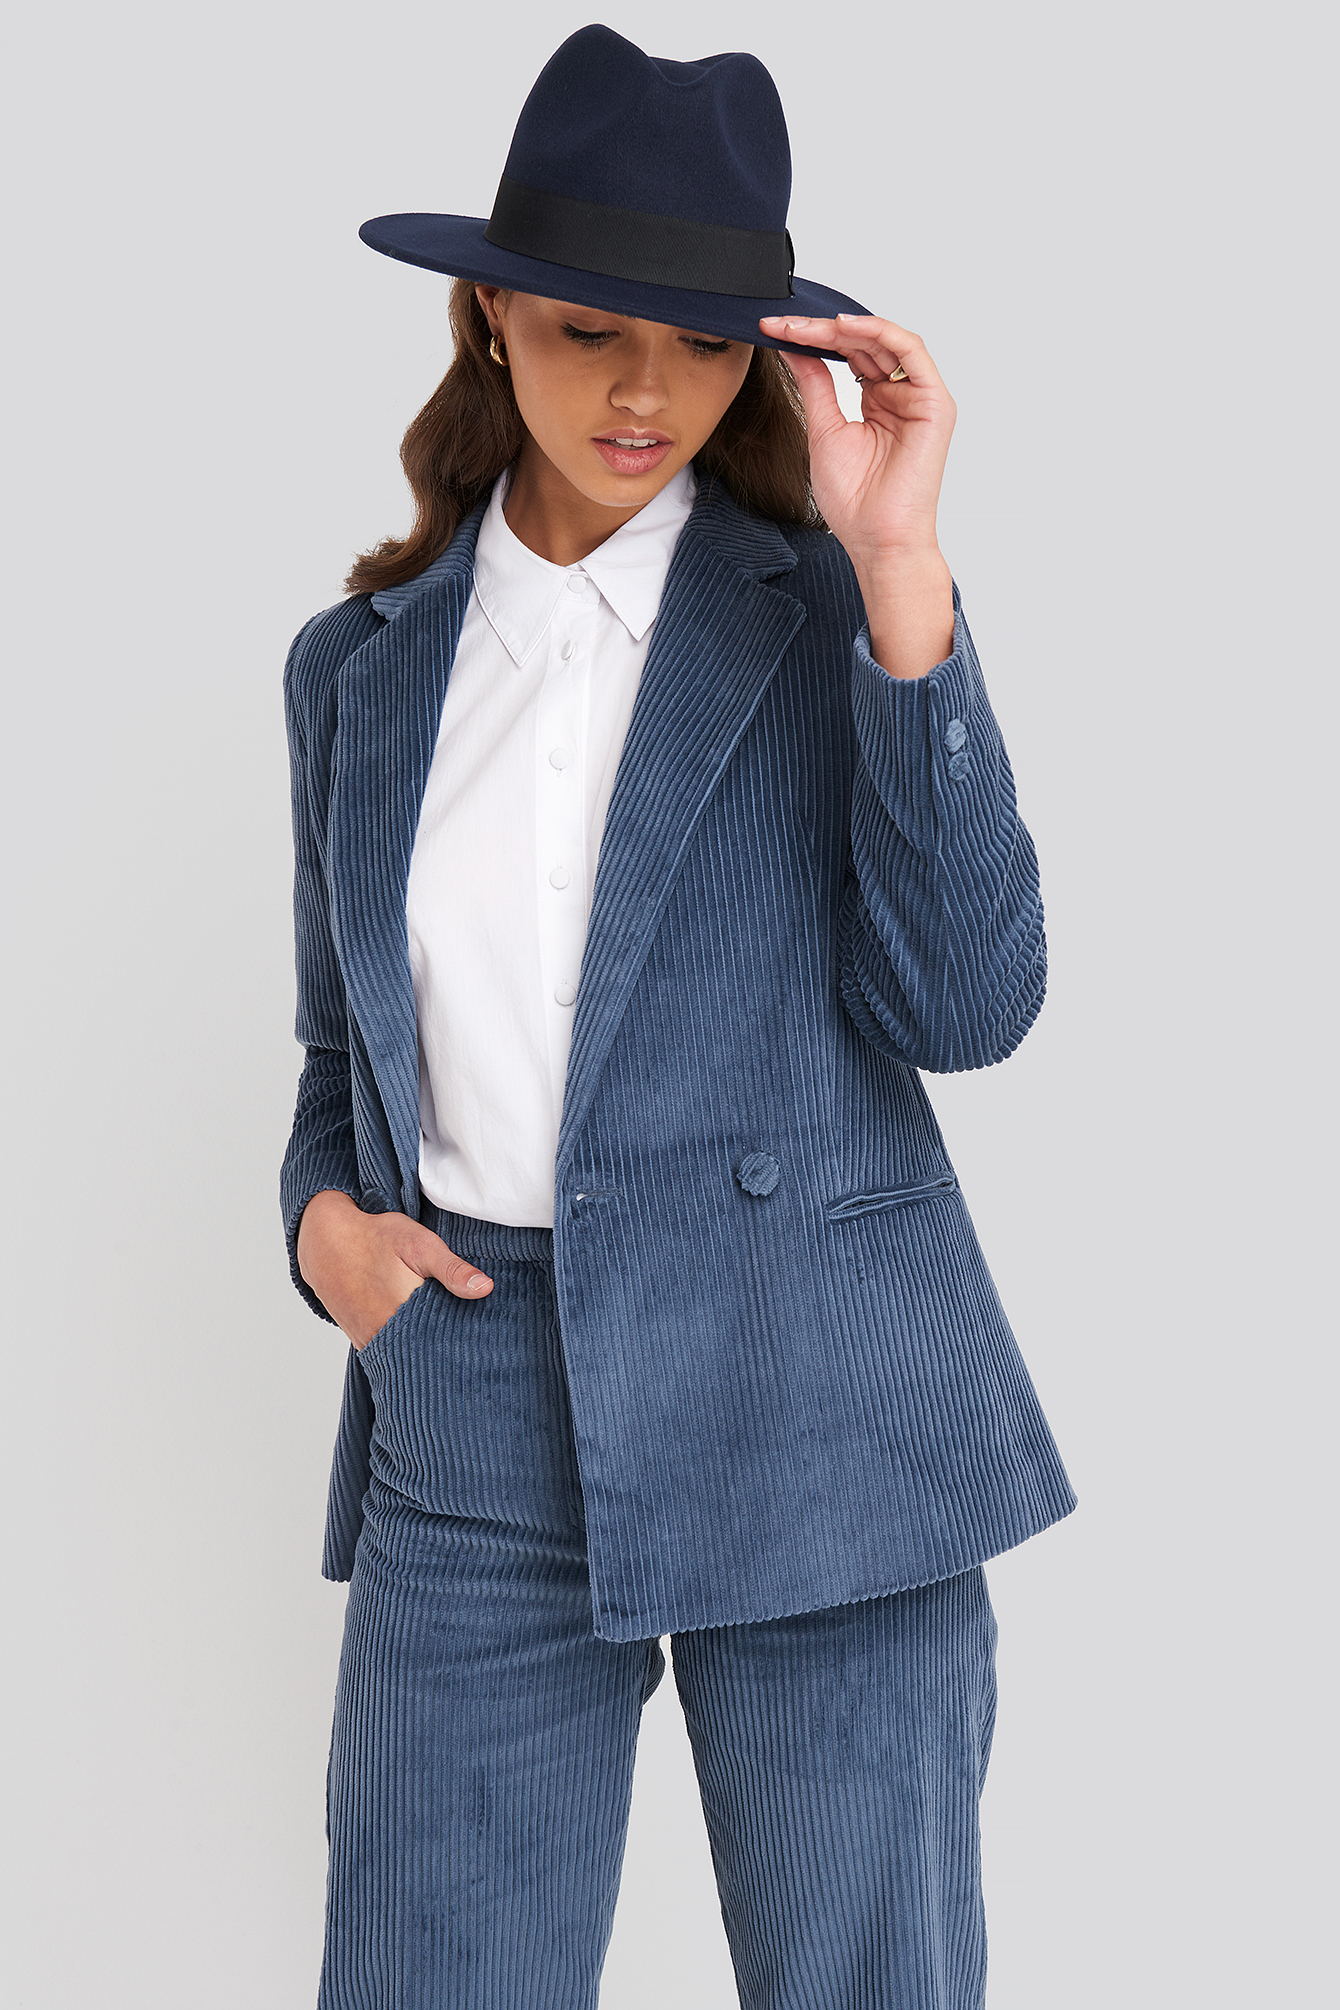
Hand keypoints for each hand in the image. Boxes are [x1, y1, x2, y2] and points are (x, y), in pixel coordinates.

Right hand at [296, 1190, 493, 1349]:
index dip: (468, 1336)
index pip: (449, 1340)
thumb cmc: (375, 1239)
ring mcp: (372, 1343)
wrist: (325, 1243)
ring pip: (410, 1356)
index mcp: (407, 1315)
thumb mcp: (419, 1244)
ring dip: (428, 1347)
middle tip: (470, 1336)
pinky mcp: (364, 1343)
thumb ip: (452, 1269)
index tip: (483, 1332)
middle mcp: (387, 1337)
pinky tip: (420, 1334)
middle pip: (430, 1352)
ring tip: (446, 1335)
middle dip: (449, 1345)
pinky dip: (408, 1347)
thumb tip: (485, 1289)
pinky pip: (391, 1354)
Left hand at [758, 313, 956, 678]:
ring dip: (845, 327)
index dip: (813, 338)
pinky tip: (844, 329)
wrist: (877, 540)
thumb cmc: (855, 501)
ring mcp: (920, 397)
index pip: (849, 354)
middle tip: (782, 323)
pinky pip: (910, 351)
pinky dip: (879, 333)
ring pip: (886, 340)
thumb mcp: (822, 430)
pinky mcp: (935, 403)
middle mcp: (901, 394)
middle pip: (865, 343)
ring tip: (806, 324)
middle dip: (821, 329)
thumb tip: (792, 348)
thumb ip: (814, 384)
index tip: (775, 330)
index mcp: (878, 401)